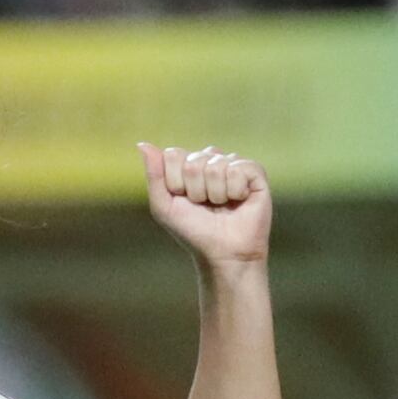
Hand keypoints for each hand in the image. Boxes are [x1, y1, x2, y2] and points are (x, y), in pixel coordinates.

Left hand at [139, 141, 272, 271]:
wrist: (224, 254)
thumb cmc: (194, 232)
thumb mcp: (164, 207)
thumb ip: (153, 175)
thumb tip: (142, 144)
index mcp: (189, 165)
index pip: (174, 154)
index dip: (176, 182)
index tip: (185, 201)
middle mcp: (212, 161)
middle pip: (194, 161)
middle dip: (196, 190)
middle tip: (206, 206)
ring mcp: (234, 165)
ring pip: (216, 166)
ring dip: (216, 194)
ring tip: (222, 206)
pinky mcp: (255, 173)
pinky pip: (238, 169)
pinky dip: (235, 191)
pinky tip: (239, 201)